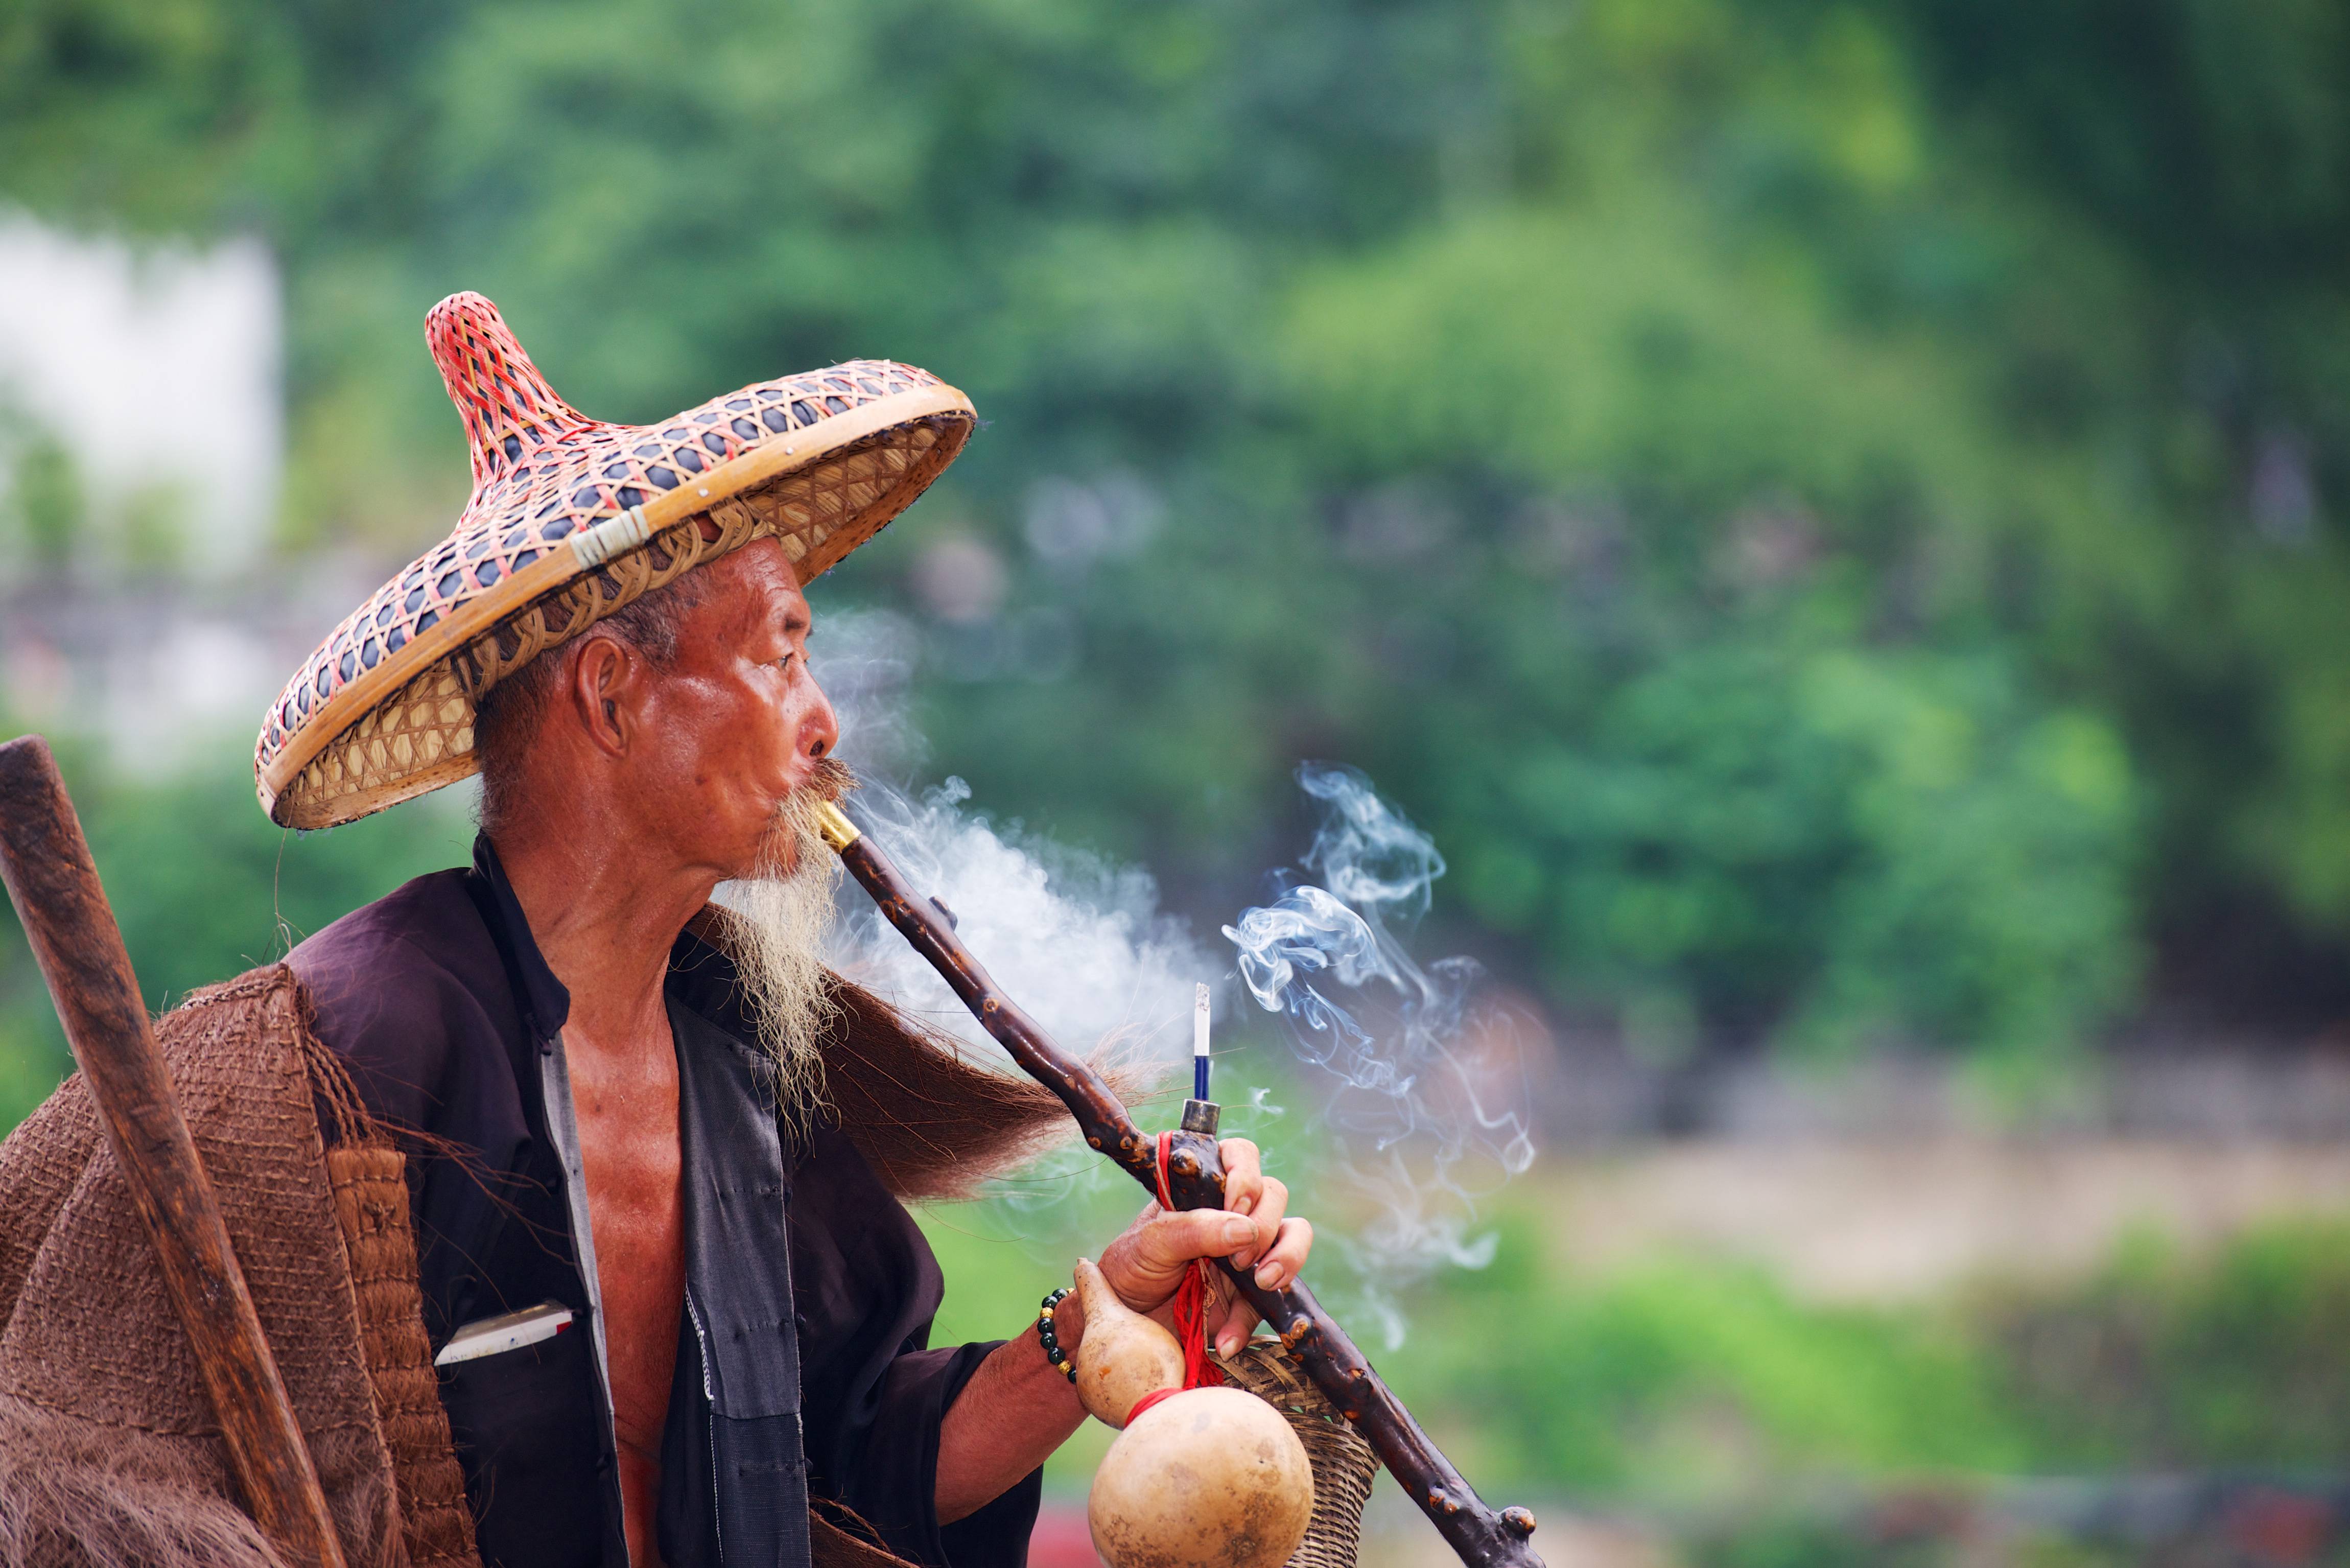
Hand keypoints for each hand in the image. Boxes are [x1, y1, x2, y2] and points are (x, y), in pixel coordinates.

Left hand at [1094, 1138, 1314, 1357]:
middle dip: (1266, 1224)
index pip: (1241, 1156)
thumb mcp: (1151, 1242)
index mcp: (1205, 1189)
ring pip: (1293, 1236)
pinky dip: (1250, 1322)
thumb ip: (1193, 1229)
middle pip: (1275, 1195)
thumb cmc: (1131, 1267)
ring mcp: (1247, 1253)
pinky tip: (1226, 1338)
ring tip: (1262, 1283)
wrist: (1125, 1321)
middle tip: (1239, 1256)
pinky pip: (1271, 1301)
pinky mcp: (1249, 1295)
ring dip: (1286, 1258)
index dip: (1245, 1174)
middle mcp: (1232, 1214)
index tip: (1234, 1204)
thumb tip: (1245, 1229)